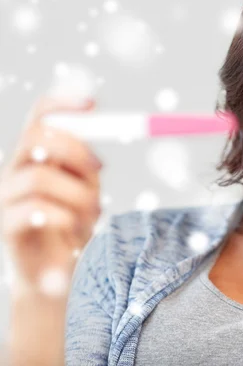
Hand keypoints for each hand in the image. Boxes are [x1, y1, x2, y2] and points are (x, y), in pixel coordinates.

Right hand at [0, 96, 103, 296]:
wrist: (58, 272)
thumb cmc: (75, 223)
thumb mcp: (87, 187)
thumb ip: (86, 162)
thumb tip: (99, 127)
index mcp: (36, 156)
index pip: (39, 116)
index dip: (62, 102)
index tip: (92, 103)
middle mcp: (16, 170)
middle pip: (35, 138)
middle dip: (74, 149)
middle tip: (100, 167)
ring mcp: (7, 197)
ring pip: (39, 177)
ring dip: (76, 192)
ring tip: (94, 211)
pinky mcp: (7, 226)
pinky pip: (34, 209)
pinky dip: (66, 216)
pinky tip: (77, 227)